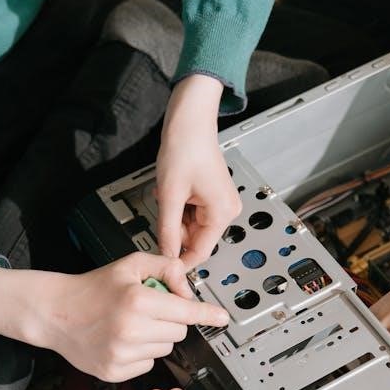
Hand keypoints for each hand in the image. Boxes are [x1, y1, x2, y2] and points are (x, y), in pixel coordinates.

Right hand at [0, 253, 228, 381]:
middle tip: (148, 310)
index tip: (222, 318)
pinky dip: (142, 353)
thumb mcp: (129, 265)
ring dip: (156, 337)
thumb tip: (188, 289)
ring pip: (165, 348)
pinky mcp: (115, 371)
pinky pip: (148, 364)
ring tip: (131, 324)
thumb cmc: (92, 288)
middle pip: (178, 331)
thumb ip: (165, 268)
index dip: (207, 314)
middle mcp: (130, 330)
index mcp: (136, 301)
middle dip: (171, 319)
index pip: (185, 311)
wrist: (55, 312)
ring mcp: (122, 354)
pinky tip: (122, 340)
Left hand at [156, 74, 241, 266]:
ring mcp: (222, 203)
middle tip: (162, 210)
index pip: (200, 252)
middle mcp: (227, 210)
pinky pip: (194, 214)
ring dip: (176, 217)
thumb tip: (166, 256)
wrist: (190, 122)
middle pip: (195, 239)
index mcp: (221, 213)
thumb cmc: (185, 148)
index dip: (179, 260)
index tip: (163, 268)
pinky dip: (180, 207)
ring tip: (169, 193)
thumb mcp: (170, 195)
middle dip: (175, 230)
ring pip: (192, 226)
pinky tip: (175, 190)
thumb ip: (167, 231)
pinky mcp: (215, 196)